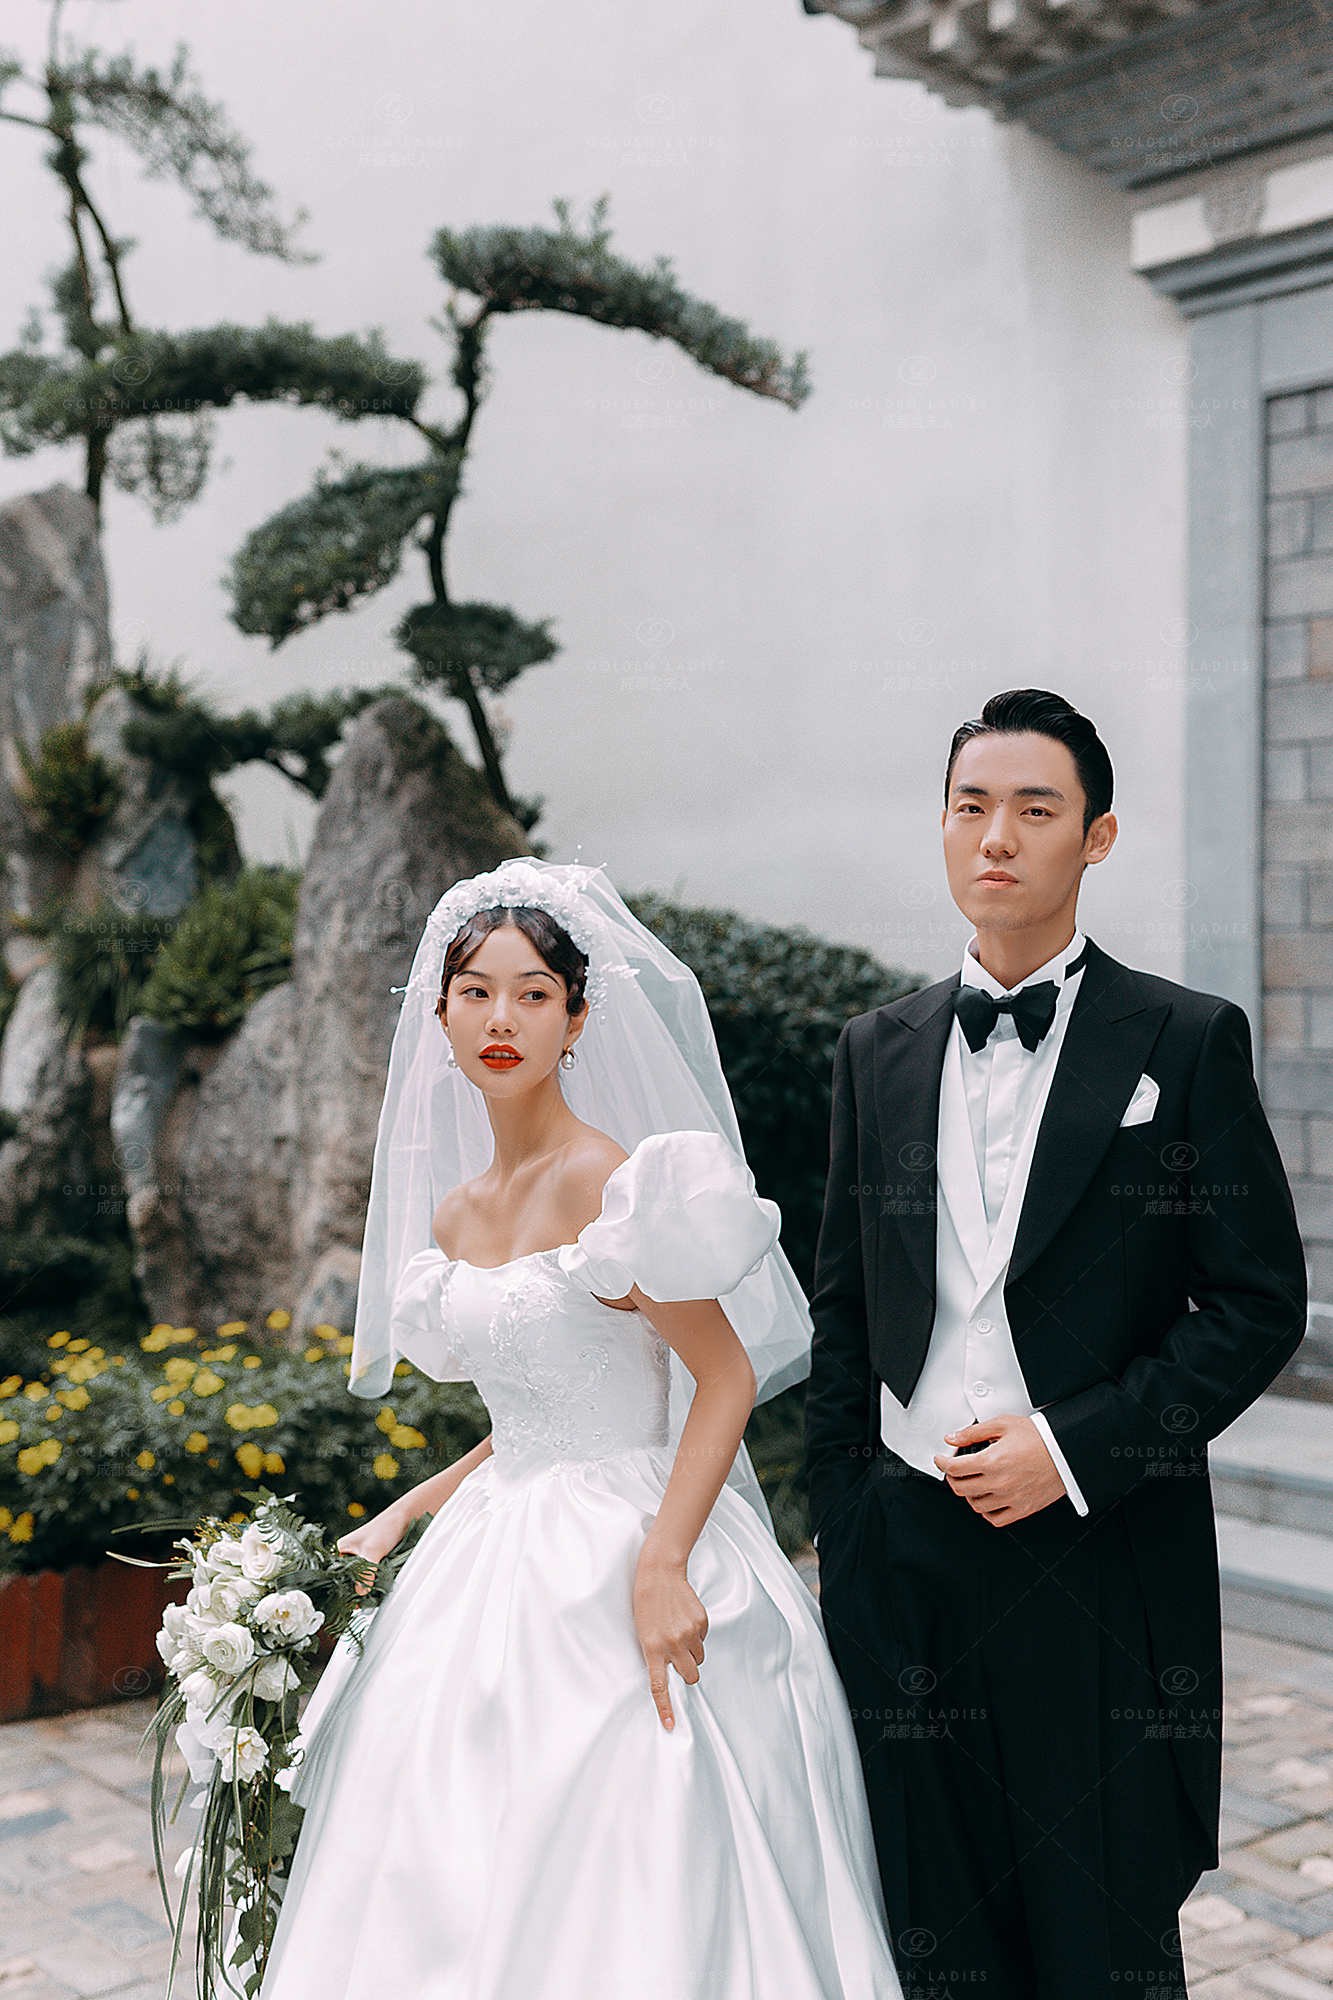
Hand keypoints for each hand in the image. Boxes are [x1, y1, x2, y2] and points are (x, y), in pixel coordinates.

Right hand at [336, 1501, 409, 1594]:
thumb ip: (366, 1572)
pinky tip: (377, 1592)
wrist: (406, 1520)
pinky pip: (371, 1580)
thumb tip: (361, 1591)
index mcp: (342, 1551)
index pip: (336, 1574)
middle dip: (355, 1591)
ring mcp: (363, 1562)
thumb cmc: (385, 1528)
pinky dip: (375, 1585)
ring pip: (361, 1582)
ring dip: (366, 1589)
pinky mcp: (375, 1566)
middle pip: (348, 1581)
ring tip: (370, 1598)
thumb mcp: (373, 1550)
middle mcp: (350, 1557)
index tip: (348, 1600)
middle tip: (361, 1601)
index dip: (342, 1587)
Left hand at [633, 1551, 706, 1730]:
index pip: (659, 1686)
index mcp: (652, 1649)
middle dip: (688, 1671)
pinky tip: (685, 1619)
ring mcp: (688, 1633)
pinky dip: (697, 1634)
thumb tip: (674, 1671)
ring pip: (698, 1658)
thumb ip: (657, 1654)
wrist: (659, 1573)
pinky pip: (703, 1639)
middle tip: (679, 1657)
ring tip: (678, 1631)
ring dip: (692, 1651)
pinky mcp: (701, 1622)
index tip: (670, 1725)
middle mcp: (672, 1644)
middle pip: (691, 1676)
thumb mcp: (643, 1633)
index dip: (665, 1707)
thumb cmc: (646, 1603)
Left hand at [934, 1414, 1066, 1525]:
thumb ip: (974, 1432)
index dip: (942, 1463)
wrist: (1066, 1451)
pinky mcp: (1022, 1508)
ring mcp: (1010, 1498)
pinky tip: (986, 1501)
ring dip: (968, 1495)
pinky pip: (996, 1519)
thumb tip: (953, 1437)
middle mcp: (999, 1483)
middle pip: (961, 1488)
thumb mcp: (1003, 1424)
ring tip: (971, 1484)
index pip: (954, 1468)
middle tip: (953, 1471)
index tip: (941, 1460)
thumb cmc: (1040, 1438)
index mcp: (991, 1461)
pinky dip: (986, 1512)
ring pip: (976, 1505)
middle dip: (952, 1478)